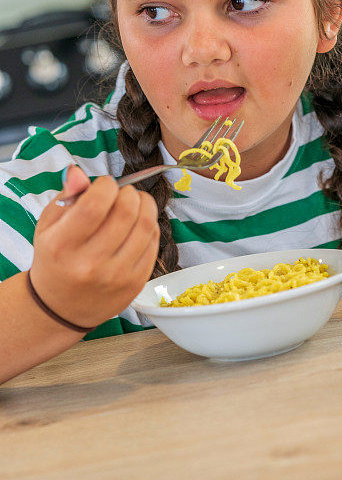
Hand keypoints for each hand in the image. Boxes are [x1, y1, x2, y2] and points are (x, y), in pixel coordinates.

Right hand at [30, 166, 159, 328]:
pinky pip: (154, 244)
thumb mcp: (49, 225)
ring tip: (134, 202)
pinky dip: (150, 226)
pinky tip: (138, 224)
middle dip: (128, 192)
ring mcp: (116, 276)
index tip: (105, 184)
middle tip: (122, 193)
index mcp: (63, 245)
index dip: (106, 185)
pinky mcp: (135, 283)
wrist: (61, 307)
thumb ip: (66, 196)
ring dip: (145, 205)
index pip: (95, 204)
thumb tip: (78, 172)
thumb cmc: (55, 259)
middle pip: (126, 212)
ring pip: (146, 226)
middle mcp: (90, 264)